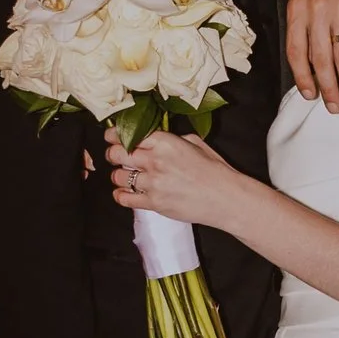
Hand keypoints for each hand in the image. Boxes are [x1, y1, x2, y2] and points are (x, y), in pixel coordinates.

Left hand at [108, 127, 230, 216]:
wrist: (226, 198)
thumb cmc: (214, 171)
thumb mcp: (195, 143)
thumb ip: (171, 139)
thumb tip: (154, 139)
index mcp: (165, 142)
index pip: (129, 134)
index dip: (115, 135)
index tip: (112, 137)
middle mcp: (155, 161)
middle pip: (117, 154)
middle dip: (113, 153)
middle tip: (115, 156)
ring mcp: (153, 183)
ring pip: (118, 176)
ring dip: (118, 175)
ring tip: (124, 176)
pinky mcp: (154, 203)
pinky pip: (125, 199)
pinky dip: (120, 195)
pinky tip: (123, 192)